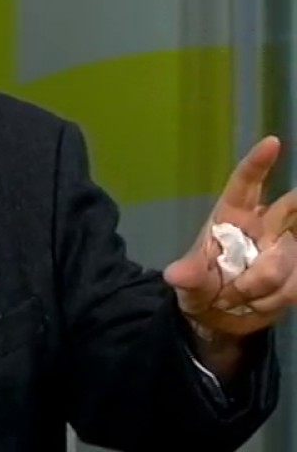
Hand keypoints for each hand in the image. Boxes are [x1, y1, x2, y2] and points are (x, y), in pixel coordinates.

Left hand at [164, 136, 296, 338]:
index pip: (246, 184)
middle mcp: (265, 227)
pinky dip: (275, 299)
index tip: (273, 142)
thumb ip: (188, 277)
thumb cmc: (201, 286)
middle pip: (291, 207)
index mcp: (233, 217)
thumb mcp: (188, 282)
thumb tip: (176, 276)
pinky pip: (295, 283)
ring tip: (237, 295)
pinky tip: (258, 303)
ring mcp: (285, 250)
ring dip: (261, 285)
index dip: (258, 163)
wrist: (219, 318)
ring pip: (287, 258)